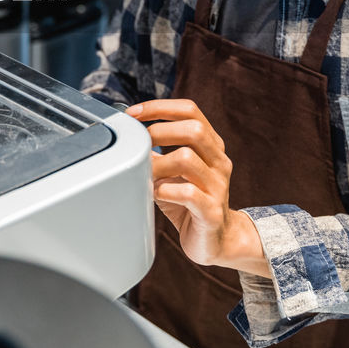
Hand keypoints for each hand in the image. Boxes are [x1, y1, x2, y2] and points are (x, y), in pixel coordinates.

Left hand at [127, 98, 269, 276]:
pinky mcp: (212, 212)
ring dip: (158, 163)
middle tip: (140, 145)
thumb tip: (130, 136)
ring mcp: (218, 186)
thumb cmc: (190, 203)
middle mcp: (218, 162)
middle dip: (158, 131)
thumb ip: (157, 154)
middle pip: (194, 129)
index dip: (159, 107)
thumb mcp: (173, 173)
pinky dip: (165, 190)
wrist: (218, 241)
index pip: (190, 110)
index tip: (133, 113)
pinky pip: (188, 193)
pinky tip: (155, 193)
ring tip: (146, 173)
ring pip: (187, 158)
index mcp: (211, 146)